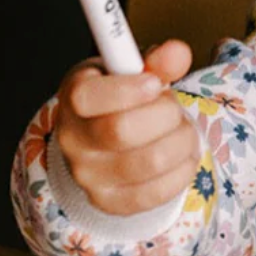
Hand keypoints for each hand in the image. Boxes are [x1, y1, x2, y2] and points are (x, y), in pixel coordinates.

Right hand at [53, 39, 197, 216]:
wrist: (107, 145)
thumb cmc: (124, 100)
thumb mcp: (135, 72)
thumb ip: (157, 62)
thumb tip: (177, 53)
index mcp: (75, 96)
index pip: (87, 97)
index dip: (128, 90)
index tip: (155, 84)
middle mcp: (73, 139)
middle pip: (122, 131)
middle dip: (165, 114)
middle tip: (172, 108)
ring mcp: (88, 176)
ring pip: (150, 161)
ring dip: (181, 140)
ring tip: (180, 130)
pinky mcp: (110, 202)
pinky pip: (158, 192)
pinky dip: (183, 169)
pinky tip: (180, 154)